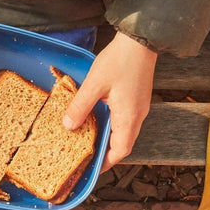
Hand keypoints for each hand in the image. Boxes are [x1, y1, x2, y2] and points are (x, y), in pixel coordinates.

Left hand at [63, 31, 156, 170]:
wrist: (140, 40)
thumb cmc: (119, 61)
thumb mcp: (94, 84)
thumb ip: (80, 106)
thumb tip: (68, 126)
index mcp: (129, 116)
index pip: (121, 150)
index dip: (107, 162)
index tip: (93, 169)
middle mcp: (138, 115)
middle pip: (123, 144)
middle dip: (106, 154)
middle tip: (87, 158)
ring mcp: (139, 107)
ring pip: (124, 132)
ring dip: (109, 140)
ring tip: (89, 142)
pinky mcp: (137, 98)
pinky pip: (125, 120)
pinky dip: (112, 127)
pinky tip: (98, 121)